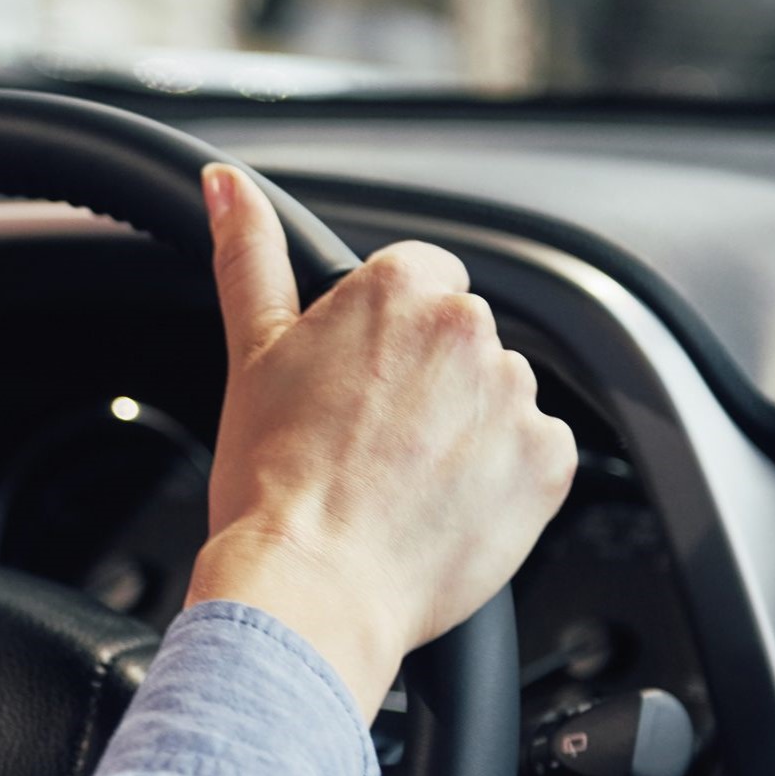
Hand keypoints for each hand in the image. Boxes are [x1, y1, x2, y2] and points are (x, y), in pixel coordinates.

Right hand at [184, 164, 576, 716]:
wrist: (311, 590)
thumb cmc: (273, 483)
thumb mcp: (251, 354)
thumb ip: (248, 255)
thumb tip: (227, 185)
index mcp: (401, 289)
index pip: (417, 278)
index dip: (380, 337)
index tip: (354, 386)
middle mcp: (470, 329)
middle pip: (458, 337)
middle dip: (425, 381)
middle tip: (366, 443)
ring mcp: (515, 397)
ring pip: (495, 395)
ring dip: (463, 428)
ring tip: (400, 483)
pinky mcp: (548, 464)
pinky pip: (534, 454)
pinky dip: (498, 479)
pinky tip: (441, 507)